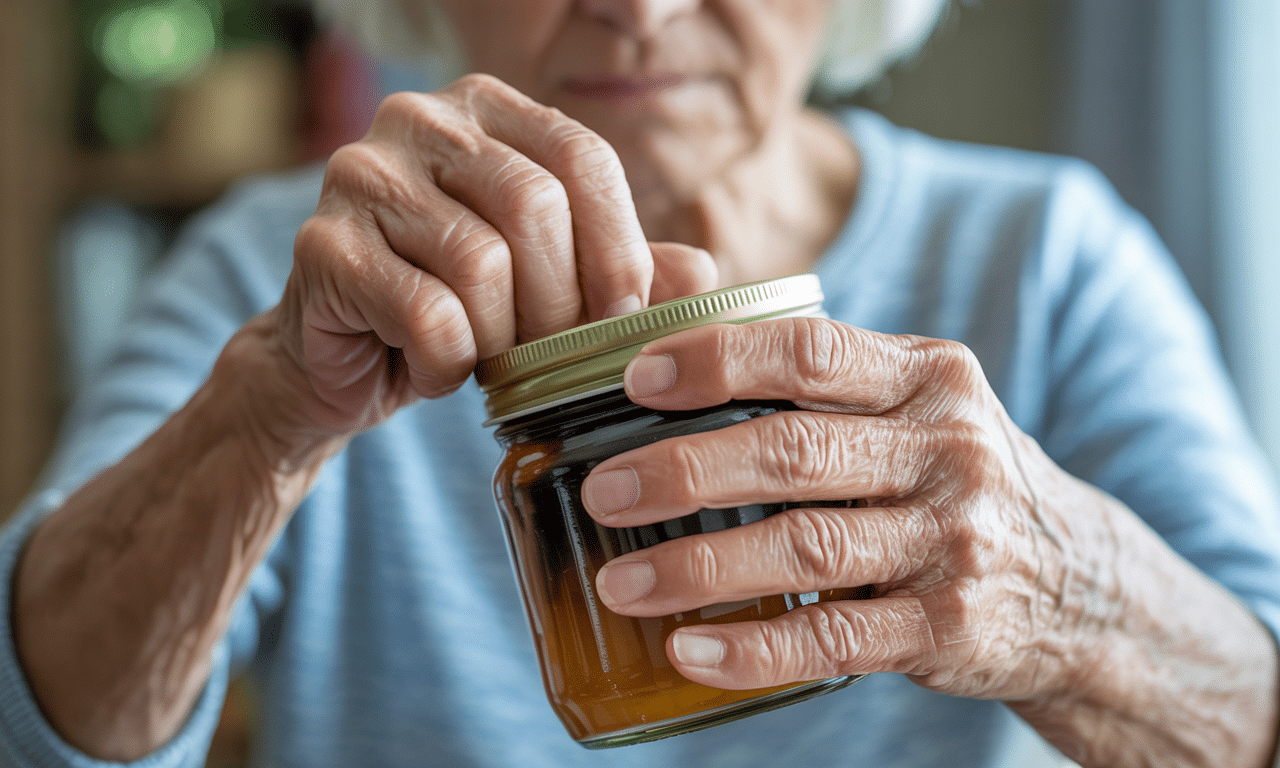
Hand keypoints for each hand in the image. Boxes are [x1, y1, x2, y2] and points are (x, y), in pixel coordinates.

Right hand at [270, 73, 715, 438]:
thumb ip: (629, 270)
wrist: (344, 359)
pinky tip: (433, 366)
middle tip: (548, 355)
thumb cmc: (462, 310)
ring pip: (481, 264)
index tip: (621, 318)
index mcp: (486, 108)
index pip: (583, 157)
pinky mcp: (322, 245)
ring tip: (483, 358)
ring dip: (501, 341)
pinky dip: (448, 364)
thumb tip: (703, 273)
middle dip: (559, 305)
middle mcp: (419, 119)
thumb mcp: (556, 284)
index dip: (618, 249)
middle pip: (535, 207)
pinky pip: (428, 316)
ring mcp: (360, 174)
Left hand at [580, 318, 1278, 766]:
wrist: (1079, 583)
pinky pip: (837, 637)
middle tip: (604, 490)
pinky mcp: (951, 626)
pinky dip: (757, 648)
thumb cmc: (952, 475)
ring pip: (807, 547)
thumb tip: (674, 324)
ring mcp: (953, 541)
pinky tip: (690, 649)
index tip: (635, 378)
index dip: (716, 360)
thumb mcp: (914, 402)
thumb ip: (819, 372)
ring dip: (700, 567)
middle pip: (794, 451)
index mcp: (927, 376)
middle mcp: (947, 450)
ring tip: (620, 581)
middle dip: (685, 470)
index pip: (809, 352)